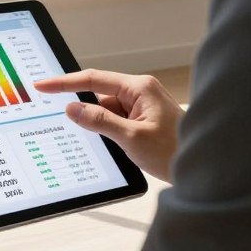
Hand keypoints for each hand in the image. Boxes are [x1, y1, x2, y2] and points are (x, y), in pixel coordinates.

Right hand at [34, 69, 183, 182]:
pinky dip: (111, 131)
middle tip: (70, 124)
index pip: (93, 79)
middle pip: (100, 95)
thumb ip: (99, 120)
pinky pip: (118, 120)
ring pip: (108, 110)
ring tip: (116, 146)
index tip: (43, 85)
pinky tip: (115, 147)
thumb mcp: (131, 138)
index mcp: (139, 87)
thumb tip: (72, 108)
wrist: (207, 171)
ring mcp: (144, 106)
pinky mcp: (145, 119)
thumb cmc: (176, 152)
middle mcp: (141, 91)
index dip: (64, 82)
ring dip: (102, 125)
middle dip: (86, 111)